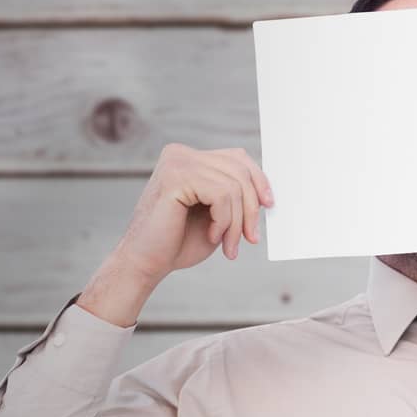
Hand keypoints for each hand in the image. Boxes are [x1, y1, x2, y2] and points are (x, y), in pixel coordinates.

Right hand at [114, 143, 274, 285]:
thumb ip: (234, 198)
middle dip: (251, 209)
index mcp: (190, 159)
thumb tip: (266, 193)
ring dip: (237, 222)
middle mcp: (181, 154)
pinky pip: (222, 195)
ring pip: (234, 186)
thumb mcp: (216, 216)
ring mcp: (177, 162)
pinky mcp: (175, 178)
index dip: (259, 181)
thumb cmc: (179, 243)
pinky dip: (224, 221)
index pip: (237, 158)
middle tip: (250, 238)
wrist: (147, 263)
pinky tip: (213, 236)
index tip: (269, 205)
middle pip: (240, 170)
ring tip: (228, 245)